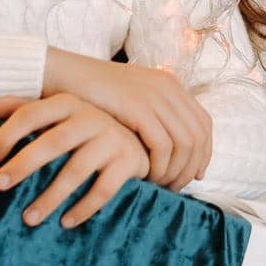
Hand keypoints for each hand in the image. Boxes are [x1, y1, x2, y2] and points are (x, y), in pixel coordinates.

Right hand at [0, 49, 212, 190]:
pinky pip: (163, 145)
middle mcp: (167, 88)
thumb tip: (173, 151)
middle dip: (191, 167)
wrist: (62, 76)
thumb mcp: (130, 101)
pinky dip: (160, 166)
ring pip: (185, 143)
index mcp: (169, 85)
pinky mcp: (137, 107)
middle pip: (198, 136)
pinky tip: (146, 177)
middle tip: (175, 188)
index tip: (195, 177)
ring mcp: (154, 95)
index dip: (204, 153)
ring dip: (175, 171)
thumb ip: (153, 118)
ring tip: (159, 186)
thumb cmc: (91, 96)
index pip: (203, 123)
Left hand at [0, 92, 148, 227]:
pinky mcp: (129, 161)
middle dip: (25, 164)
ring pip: (77, 170)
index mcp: (67, 103)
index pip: (32, 112)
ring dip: (51, 197)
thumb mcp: (55, 114)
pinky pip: (104, 188)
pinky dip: (84, 208)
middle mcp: (90, 117)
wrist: (139, 137)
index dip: (9, 132)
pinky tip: (65, 222)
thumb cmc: (84, 128)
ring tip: (29, 218)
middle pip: (54, 141)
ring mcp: (112, 139)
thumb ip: (21, 108)